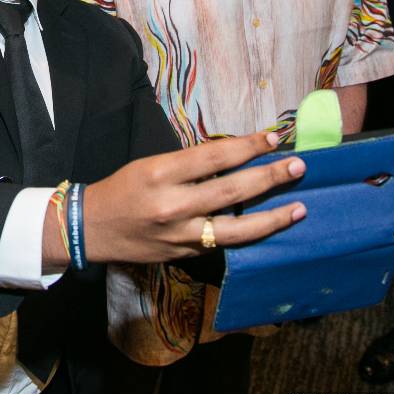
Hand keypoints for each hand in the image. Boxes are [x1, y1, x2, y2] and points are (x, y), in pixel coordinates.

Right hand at [81, 132, 305, 264]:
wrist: (93, 229)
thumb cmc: (122, 188)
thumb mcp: (150, 165)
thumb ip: (189, 165)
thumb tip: (233, 157)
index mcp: (160, 173)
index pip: (214, 156)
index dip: (247, 147)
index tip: (272, 139)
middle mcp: (173, 205)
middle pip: (232, 190)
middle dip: (270, 177)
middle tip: (298, 166)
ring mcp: (181, 235)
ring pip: (237, 228)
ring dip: (273, 217)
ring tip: (300, 207)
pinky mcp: (186, 255)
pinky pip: (225, 244)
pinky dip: (250, 234)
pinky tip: (271, 226)